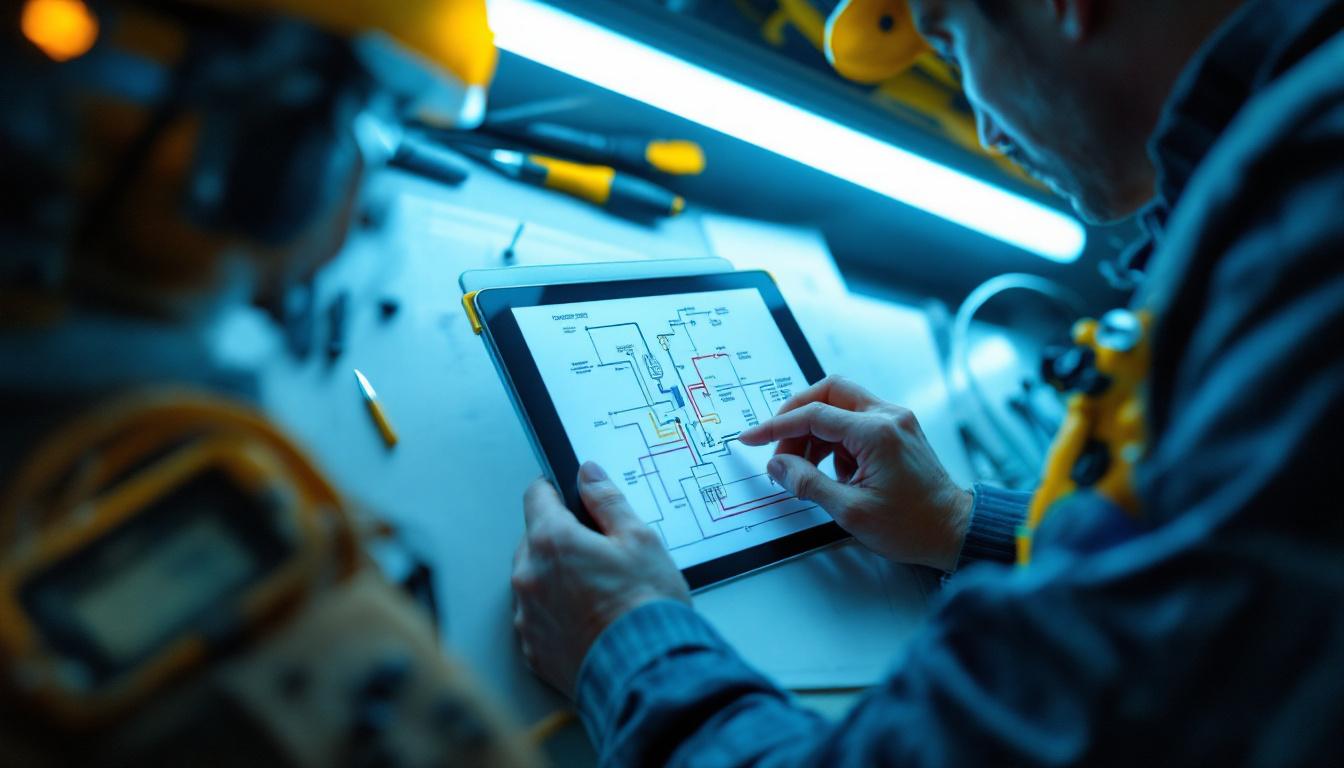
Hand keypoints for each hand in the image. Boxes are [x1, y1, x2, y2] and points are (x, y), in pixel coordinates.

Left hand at [512, 462, 690, 696]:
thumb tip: (589, 475)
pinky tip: (587, 620)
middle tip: (598, 553)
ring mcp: (526, 615)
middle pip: (533, 541)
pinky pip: (537, 618)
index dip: (554, 491)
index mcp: (552, 541)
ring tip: (597, 593)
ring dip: (555, 579)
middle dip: (560, 540)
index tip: (567, 494)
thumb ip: (608, 502)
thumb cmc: (646, 606)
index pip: (536, 496)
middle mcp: (529, 576)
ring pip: (534, 581)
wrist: (645, 670)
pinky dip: (555, 615)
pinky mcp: (531, 648)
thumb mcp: (640, 539)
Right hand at [738, 375, 972, 571]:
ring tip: (805, 469)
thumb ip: (808, 484)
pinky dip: (834, 440)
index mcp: (877, 433)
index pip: (813, 415)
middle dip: (796, 416)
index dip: (776, 427)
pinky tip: (834, 471)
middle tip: (778, 447)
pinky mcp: (896, 430)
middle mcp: (888, 416)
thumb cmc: (913, 525)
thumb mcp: (851, 511)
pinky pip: (854, 421)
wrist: (953, 530)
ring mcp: (894, 420)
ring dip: (815, 431)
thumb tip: (778, 466)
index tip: (752, 438)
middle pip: (828, 391)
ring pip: (840, 404)